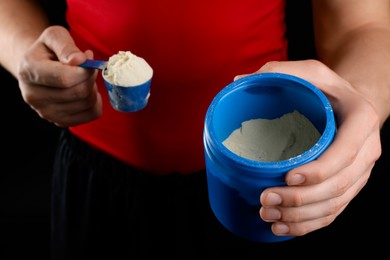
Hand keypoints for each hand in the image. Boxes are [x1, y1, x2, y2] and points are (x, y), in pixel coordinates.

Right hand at [16, 25, 101, 126]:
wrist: (37, 68)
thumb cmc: (48, 51)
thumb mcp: (54, 36)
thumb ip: (66, 45)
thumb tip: (81, 60)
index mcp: (29, 71)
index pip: (65, 78)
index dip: (85, 70)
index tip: (88, 61)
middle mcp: (33, 96)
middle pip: (79, 92)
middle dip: (90, 78)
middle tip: (88, 69)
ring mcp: (46, 112)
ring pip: (87, 104)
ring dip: (93, 89)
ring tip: (83, 79)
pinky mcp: (60, 121)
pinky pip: (91, 114)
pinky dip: (96, 102)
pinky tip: (86, 92)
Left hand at [236, 59, 381, 235]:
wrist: (349, 104)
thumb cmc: (327, 88)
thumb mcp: (308, 70)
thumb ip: (278, 71)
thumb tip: (238, 82)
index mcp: (361, 121)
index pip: (344, 154)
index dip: (318, 171)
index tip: (287, 177)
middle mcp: (366, 150)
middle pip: (338, 186)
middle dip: (300, 200)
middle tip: (265, 200)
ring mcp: (359, 172)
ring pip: (334, 205)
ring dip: (301, 217)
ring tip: (268, 216)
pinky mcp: (348, 186)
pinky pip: (333, 212)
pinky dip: (309, 225)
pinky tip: (283, 227)